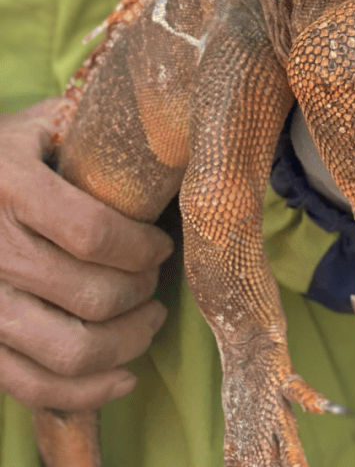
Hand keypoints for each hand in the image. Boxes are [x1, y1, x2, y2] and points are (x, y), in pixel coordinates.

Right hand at [0, 100, 172, 410]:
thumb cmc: (14, 150)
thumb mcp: (46, 121)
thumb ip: (99, 125)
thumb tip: (177, 123)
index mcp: (11, 186)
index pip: (92, 233)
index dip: (140, 248)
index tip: (162, 244)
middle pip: (88, 295)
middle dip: (140, 293)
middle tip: (157, 280)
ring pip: (66, 351)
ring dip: (124, 344)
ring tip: (148, 320)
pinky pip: (31, 387)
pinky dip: (86, 393)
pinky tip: (124, 375)